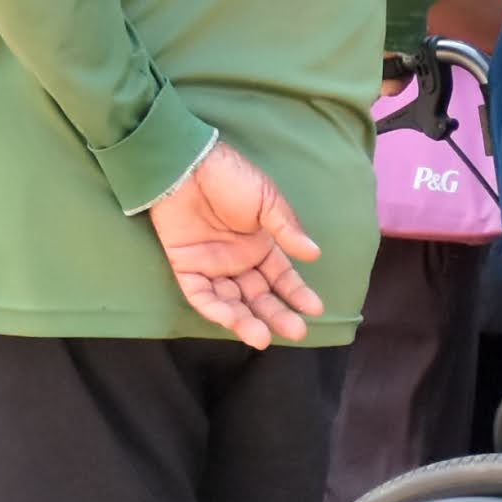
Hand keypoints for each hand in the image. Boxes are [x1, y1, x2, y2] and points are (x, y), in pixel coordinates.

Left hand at [144, 139, 322, 347]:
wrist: (187, 164)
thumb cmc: (231, 177)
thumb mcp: (267, 200)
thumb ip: (287, 229)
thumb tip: (314, 254)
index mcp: (260, 245)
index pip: (281, 278)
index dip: (297, 293)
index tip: (315, 310)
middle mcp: (238, 261)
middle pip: (259, 296)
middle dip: (277, 315)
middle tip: (295, 332)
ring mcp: (212, 266)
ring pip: (231, 301)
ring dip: (246, 320)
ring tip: (263, 337)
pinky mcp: (186, 266)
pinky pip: (200, 294)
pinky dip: (214, 308)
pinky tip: (231, 319)